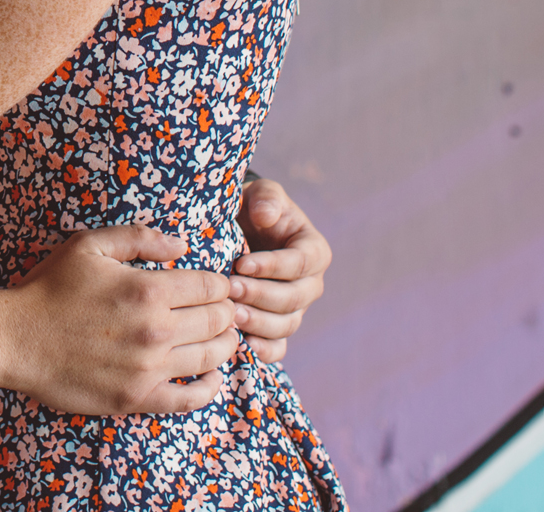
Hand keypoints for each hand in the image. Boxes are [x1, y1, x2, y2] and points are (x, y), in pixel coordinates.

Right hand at [0, 224, 238, 416]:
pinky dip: (209, 388)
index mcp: (147, 290)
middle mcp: (155, 331)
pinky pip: (189, 399)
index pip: (212, 287)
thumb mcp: (89, 246)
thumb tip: (183, 245)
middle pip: (219, 321)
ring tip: (221, 337)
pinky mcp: (137, 398)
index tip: (218, 286)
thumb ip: (140, 238)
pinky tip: (211, 377)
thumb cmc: (50, 288)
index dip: (222, 284)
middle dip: (227, 312)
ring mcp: (148, 369)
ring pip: (212, 357)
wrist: (15, 339)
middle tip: (224, 310)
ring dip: (224, 344)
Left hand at [228, 178, 329, 362]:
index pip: (299, 263)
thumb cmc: (253, 208)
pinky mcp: (279, 326)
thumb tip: (267, 216)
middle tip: (230, 290)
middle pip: (293, 298)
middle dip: (261, 295)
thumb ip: (266, 199)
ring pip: (286, 324)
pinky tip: (245, 345)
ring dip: (260, 323)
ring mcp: (296, 308)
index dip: (272, 266)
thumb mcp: (261, 193)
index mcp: (313, 250)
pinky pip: (280, 345)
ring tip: (232, 316)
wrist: (242, 230)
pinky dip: (266, 350)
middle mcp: (311, 283)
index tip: (241, 264)